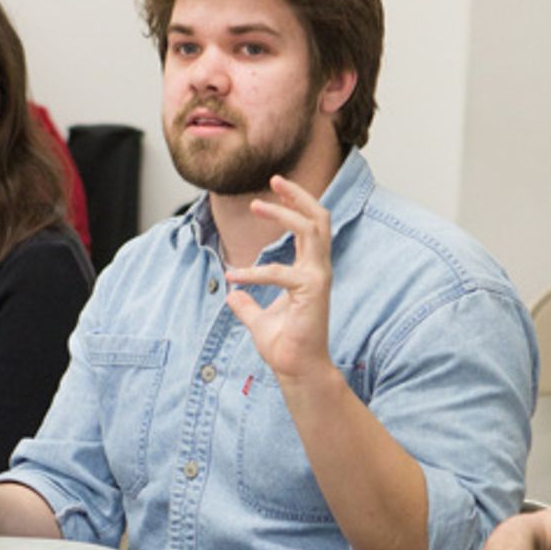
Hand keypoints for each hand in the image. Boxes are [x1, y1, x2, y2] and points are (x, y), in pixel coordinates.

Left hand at [223, 175, 333, 382]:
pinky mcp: (312, 292)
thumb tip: (231, 298)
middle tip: (273, 179)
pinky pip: (281, 272)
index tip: (272, 190)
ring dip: (284, 213)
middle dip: (297, 195)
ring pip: (311, 230)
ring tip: (256, 205)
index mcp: (310, 271)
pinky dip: (255, 271)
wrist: (296, 370)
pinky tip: (233, 276)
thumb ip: (247, 306)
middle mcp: (318, 269)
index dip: (295, 204)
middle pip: (319, 218)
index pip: (311, 227)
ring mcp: (318, 278)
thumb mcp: (258, 320)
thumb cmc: (284, 346)